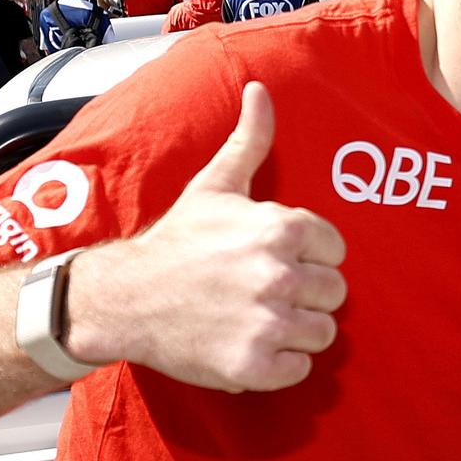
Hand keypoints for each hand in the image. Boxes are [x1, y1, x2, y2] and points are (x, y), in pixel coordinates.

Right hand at [66, 82, 347, 392]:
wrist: (124, 298)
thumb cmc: (177, 241)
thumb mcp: (216, 185)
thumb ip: (250, 139)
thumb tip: (260, 90)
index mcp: (282, 228)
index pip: (336, 251)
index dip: (308, 256)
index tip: (275, 259)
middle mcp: (279, 275)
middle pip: (334, 293)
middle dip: (305, 294)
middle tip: (264, 292)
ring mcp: (267, 323)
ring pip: (323, 333)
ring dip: (296, 331)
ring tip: (258, 318)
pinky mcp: (253, 366)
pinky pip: (299, 370)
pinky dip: (280, 365)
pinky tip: (250, 346)